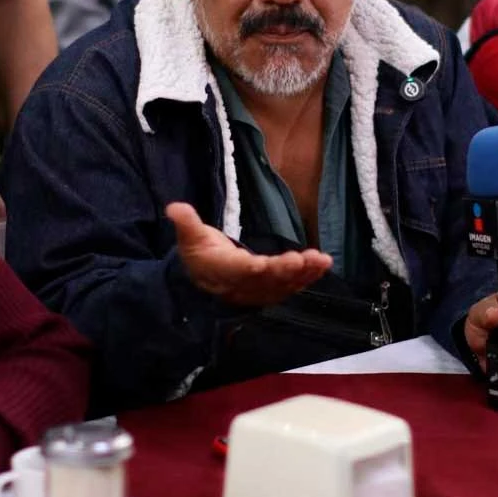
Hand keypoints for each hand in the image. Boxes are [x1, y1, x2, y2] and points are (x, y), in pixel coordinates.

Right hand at [167, 203, 330, 305]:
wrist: (205, 280)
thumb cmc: (200, 254)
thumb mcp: (190, 237)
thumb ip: (186, 222)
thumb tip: (174, 207)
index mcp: (223, 270)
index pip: (237, 271)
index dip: (250, 270)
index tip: (261, 264)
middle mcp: (243, 284)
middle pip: (266, 280)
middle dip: (284, 271)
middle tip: (301, 260)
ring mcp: (260, 289)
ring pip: (283, 284)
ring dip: (304, 274)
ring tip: (321, 260)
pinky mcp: (273, 289)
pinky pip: (292, 285)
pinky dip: (309, 277)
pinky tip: (323, 264)